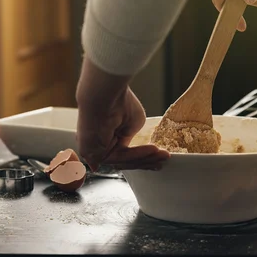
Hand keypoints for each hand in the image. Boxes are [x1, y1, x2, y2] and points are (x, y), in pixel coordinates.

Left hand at [75, 57, 169, 171]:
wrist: (106, 95)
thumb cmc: (118, 102)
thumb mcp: (132, 124)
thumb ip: (128, 137)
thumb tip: (125, 148)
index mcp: (106, 137)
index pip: (125, 153)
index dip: (143, 156)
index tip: (159, 154)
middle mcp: (98, 146)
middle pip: (125, 160)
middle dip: (147, 160)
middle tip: (163, 157)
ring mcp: (94, 151)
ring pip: (124, 161)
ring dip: (145, 157)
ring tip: (160, 152)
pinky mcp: (92, 154)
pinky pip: (118, 158)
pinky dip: (137, 155)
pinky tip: (152, 149)